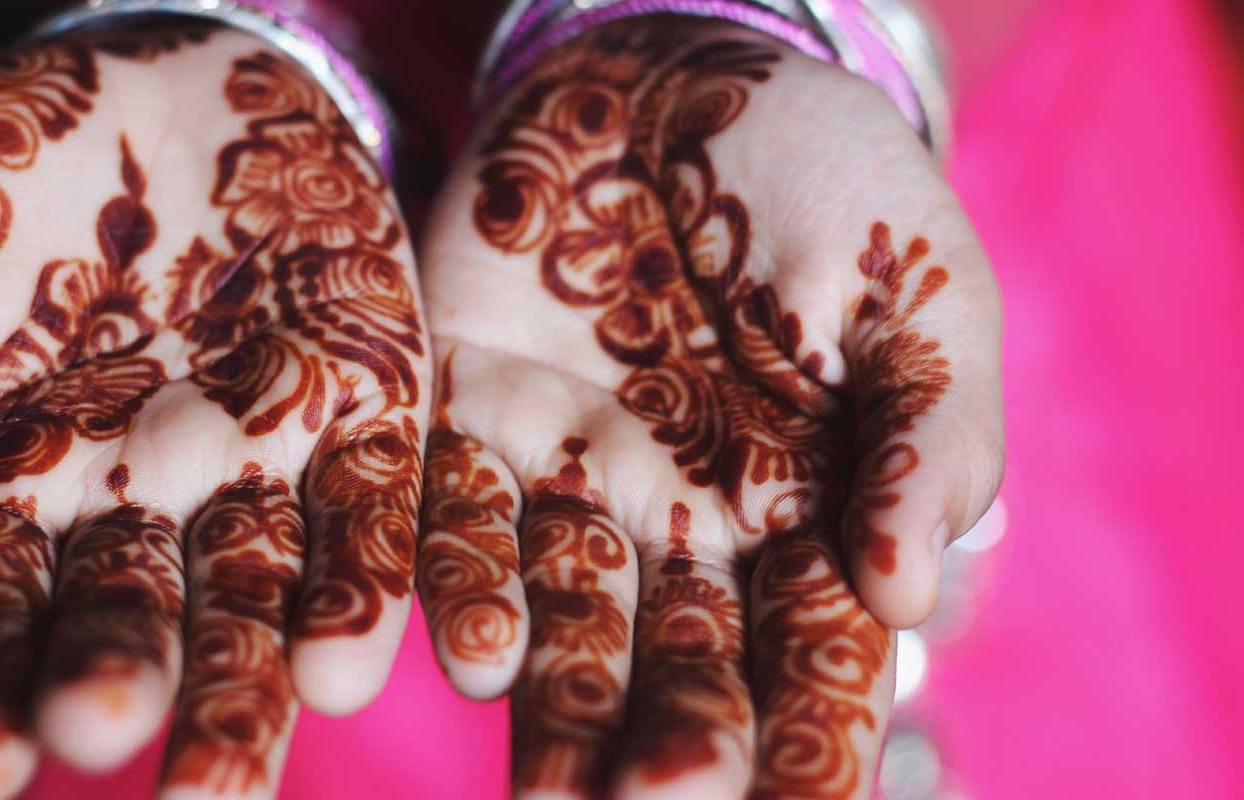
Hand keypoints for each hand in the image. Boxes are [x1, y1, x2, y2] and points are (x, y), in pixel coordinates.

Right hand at [0, 20, 428, 798]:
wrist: (161, 68)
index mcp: (8, 490)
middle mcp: (137, 507)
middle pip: (135, 624)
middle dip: (128, 684)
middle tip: (117, 750)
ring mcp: (257, 465)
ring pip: (262, 591)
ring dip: (262, 676)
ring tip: (260, 747)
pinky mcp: (364, 408)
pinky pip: (377, 504)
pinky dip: (374, 575)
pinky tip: (365, 657)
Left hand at [416, 17, 1001, 798]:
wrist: (674, 71)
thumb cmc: (826, 180)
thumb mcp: (917, 291)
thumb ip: (931, 438)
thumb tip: (915, 601)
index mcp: (806, 511)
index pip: (816, 658)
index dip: (812, 744)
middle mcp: (678, 520)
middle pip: (676, 664)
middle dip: (670, 748)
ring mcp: (568, 473)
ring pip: (558, 614)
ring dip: (553, 706)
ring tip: (550, 794)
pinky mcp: (465, 413)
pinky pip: (452, 513)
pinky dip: (457, 583)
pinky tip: (472, 655)